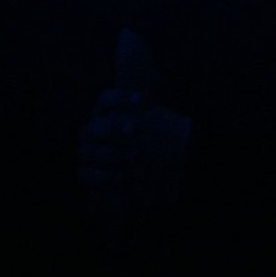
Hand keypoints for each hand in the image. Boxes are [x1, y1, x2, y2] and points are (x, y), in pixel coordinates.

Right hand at [80, 89, 189, 211]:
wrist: (134, 176)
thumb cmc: (150, 146)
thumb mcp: (161, 134)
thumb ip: (172, 131)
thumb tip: (191, 137)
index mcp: (106, 114)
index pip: (106, 99)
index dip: (119, 98)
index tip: (141, 99)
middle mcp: (92, 131)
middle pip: (97, 126)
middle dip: (114, 127)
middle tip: (134, 129)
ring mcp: (86, 153)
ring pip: (91, 152)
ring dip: (112, 154)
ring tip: (135, 158)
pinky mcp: (85, 174)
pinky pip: (88, 176)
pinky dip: (105, 177)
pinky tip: (122, 178)